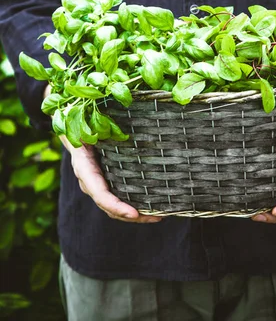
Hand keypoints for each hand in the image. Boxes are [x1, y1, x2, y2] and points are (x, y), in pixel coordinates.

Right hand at [43, 84, 161, 223]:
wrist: (68, 121)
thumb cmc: (81, 117)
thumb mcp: (88, 118)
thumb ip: (101, 121)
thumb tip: (124, 106)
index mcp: (83, 165)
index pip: (99, 192)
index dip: (116, 205)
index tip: (134, 212)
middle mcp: (88, 178)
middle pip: (109, 206)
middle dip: (132, 215)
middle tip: (157, 217)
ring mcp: (95, 181)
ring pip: (113, 206)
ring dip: (135, 214)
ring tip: (158, 215)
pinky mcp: (104, 179)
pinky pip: (116, 198)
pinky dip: (131, 204)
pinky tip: (150, 203)